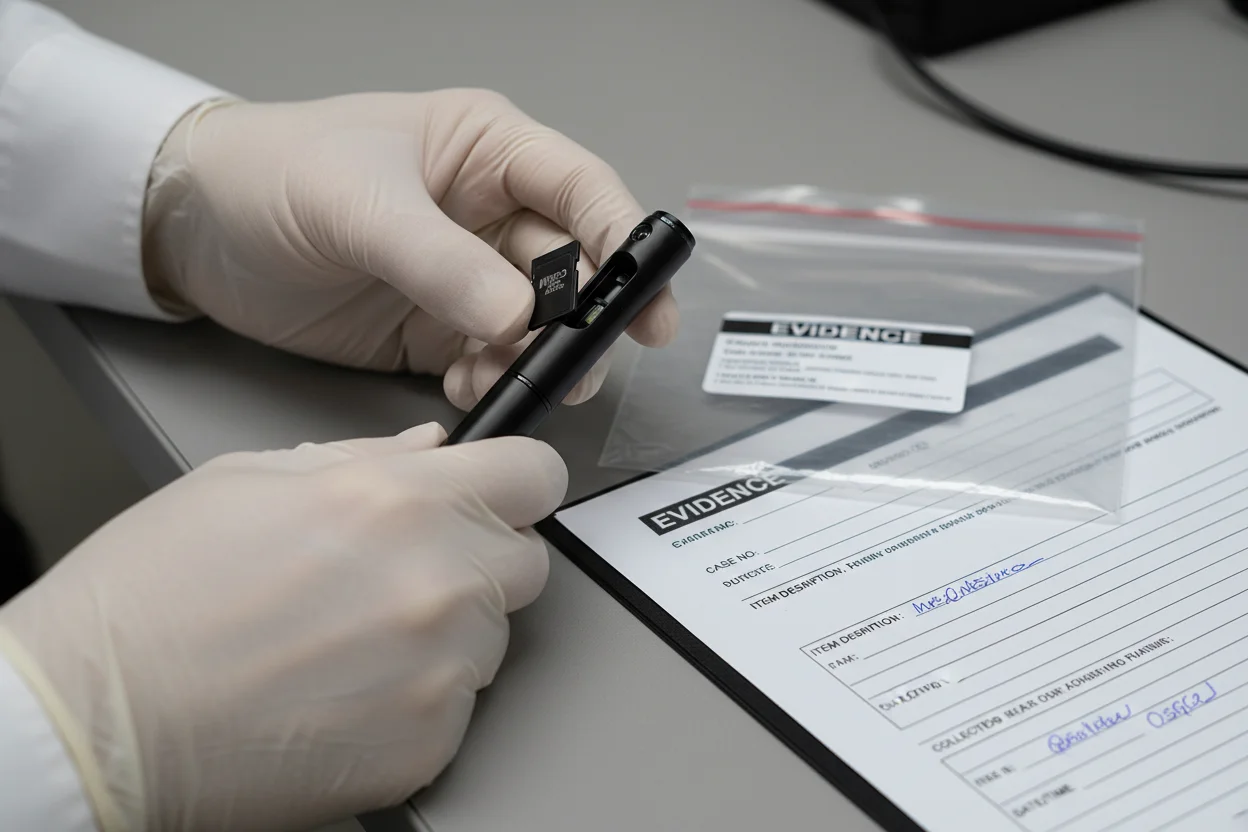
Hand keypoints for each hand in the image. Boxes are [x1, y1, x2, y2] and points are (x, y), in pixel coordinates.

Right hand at [0, 424, 565, 830]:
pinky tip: (348, 688)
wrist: (96, 717)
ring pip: (495, 636)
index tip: (504, 491)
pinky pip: (461, 704)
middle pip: (526, 561)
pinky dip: (421, 695)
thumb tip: (428, 450)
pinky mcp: (428, 743)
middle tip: (409, 569)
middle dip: (481, 558)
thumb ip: (361, 460)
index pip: (534, 474)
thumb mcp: (246, 481)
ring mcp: (439, 670)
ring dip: (449, 630)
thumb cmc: (152, 597)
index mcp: (396, 501)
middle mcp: (435, 582)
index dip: (519, 478)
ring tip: (356, 637)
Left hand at [142, 90, 678, 408]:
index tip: (645, 302)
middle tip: (574, 365)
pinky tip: (466, 387)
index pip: (582, 191)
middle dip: (580, 322)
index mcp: (487, 151)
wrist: (194, 228)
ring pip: (535, 327)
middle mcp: (489, 214)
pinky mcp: (434, 329)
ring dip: (534, 361)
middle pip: (571, 272)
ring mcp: (464, 277)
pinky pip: (488, 361)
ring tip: (506, 379)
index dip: (624, 244)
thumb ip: (439, 259)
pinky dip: (490, 382)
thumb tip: (513, 315)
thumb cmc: (270, 172)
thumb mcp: (358, 203)